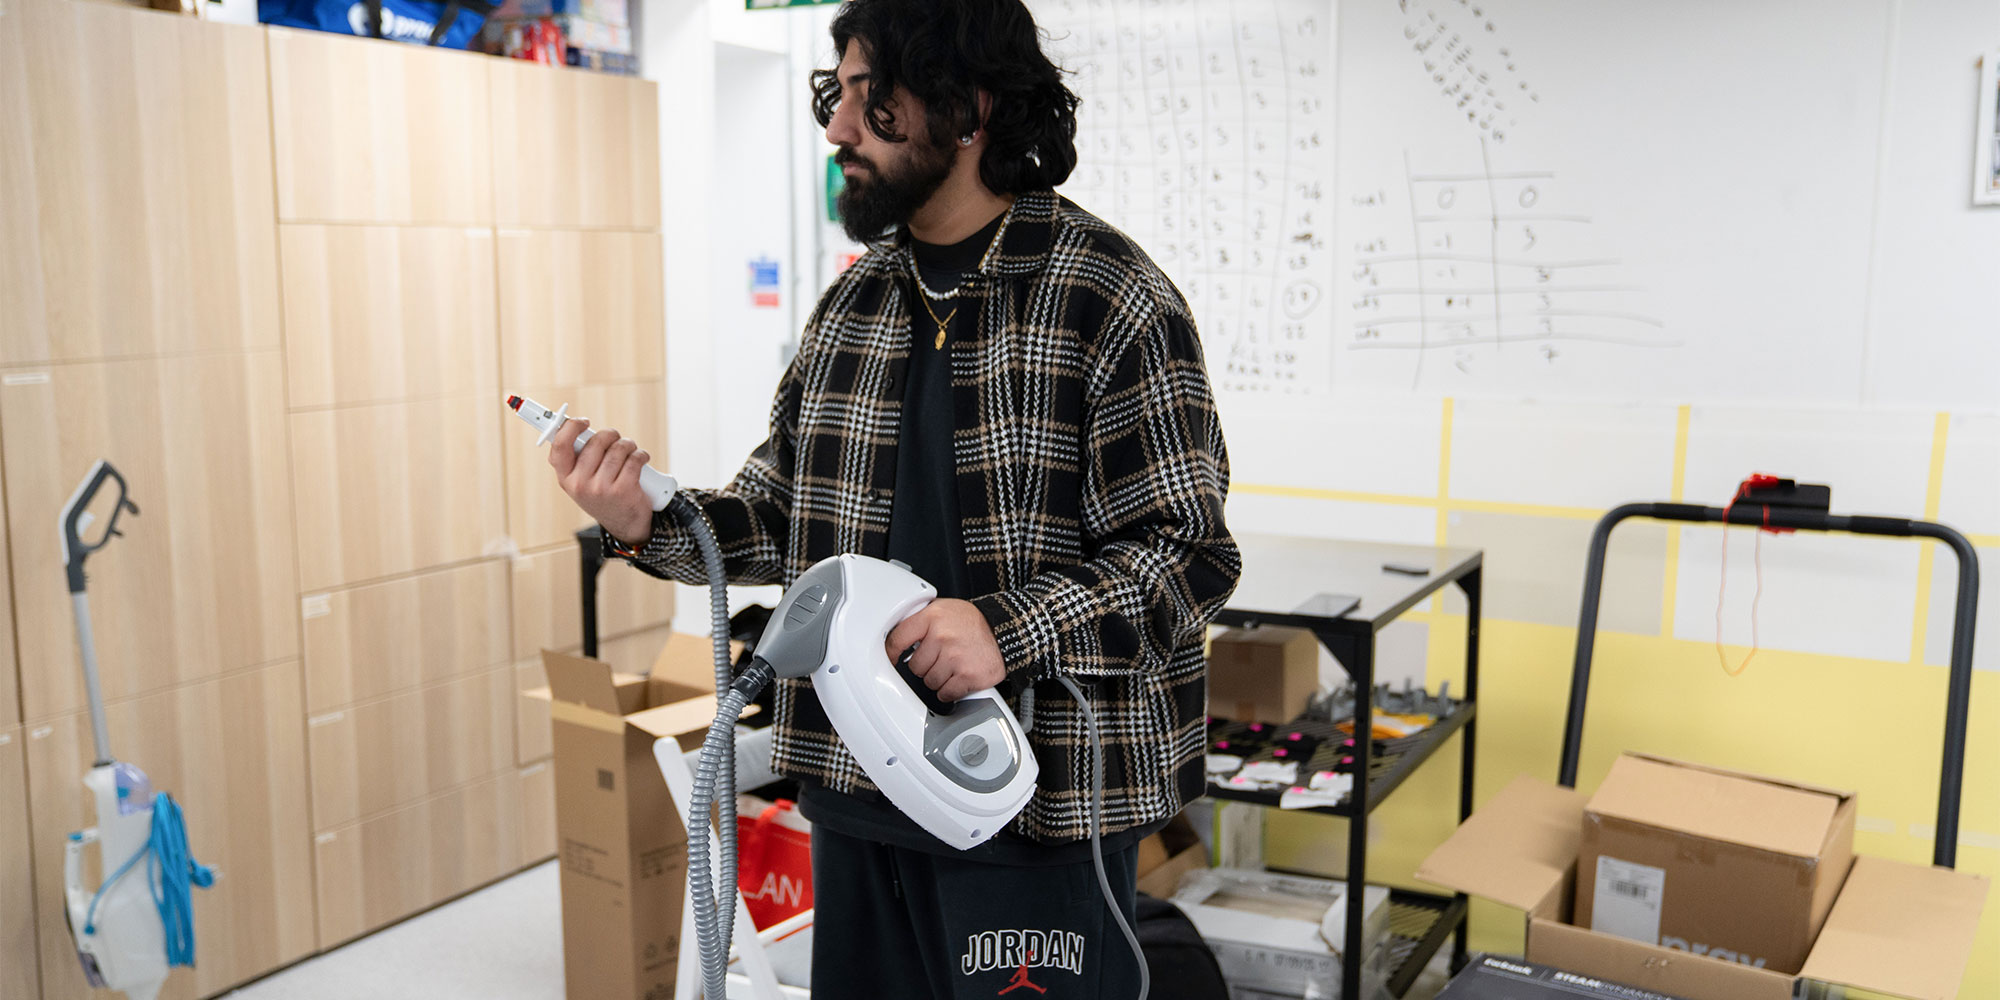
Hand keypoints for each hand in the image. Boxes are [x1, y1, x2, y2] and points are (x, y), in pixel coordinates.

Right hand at [547, 417, 652, 546]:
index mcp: (566, 479)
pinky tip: (641, 459)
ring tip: (630, 451)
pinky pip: (634, 459)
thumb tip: (574, 424)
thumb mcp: (581, 482)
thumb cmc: (603, 496)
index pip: (560, 446)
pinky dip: (641, 455)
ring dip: (628, 445)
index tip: (583, 421)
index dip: (571, 427)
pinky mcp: (623, 490)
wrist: (625, 525)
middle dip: (610, 435)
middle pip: (596, 442)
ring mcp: (601, 488)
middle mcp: (580, 484)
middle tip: (615, 439)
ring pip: (618, 448)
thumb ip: (577, 458)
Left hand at [886, 599, 1004, 702]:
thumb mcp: (944, 609)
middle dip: (926, 665)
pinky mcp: (968, 676)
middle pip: (915, 667)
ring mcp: (955, 657)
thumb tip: (895, 636)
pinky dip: (951, 690)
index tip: (890, 658)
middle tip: (941, 657)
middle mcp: (942, 636)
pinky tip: (959, 677)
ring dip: (939, 679)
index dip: (891, 652)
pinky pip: (946, 693)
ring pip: (929, 682)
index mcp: (933, 617)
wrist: (1005, 632)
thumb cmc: (973, 623)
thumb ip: (921, 620)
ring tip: (953, 665)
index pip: (898, 638)